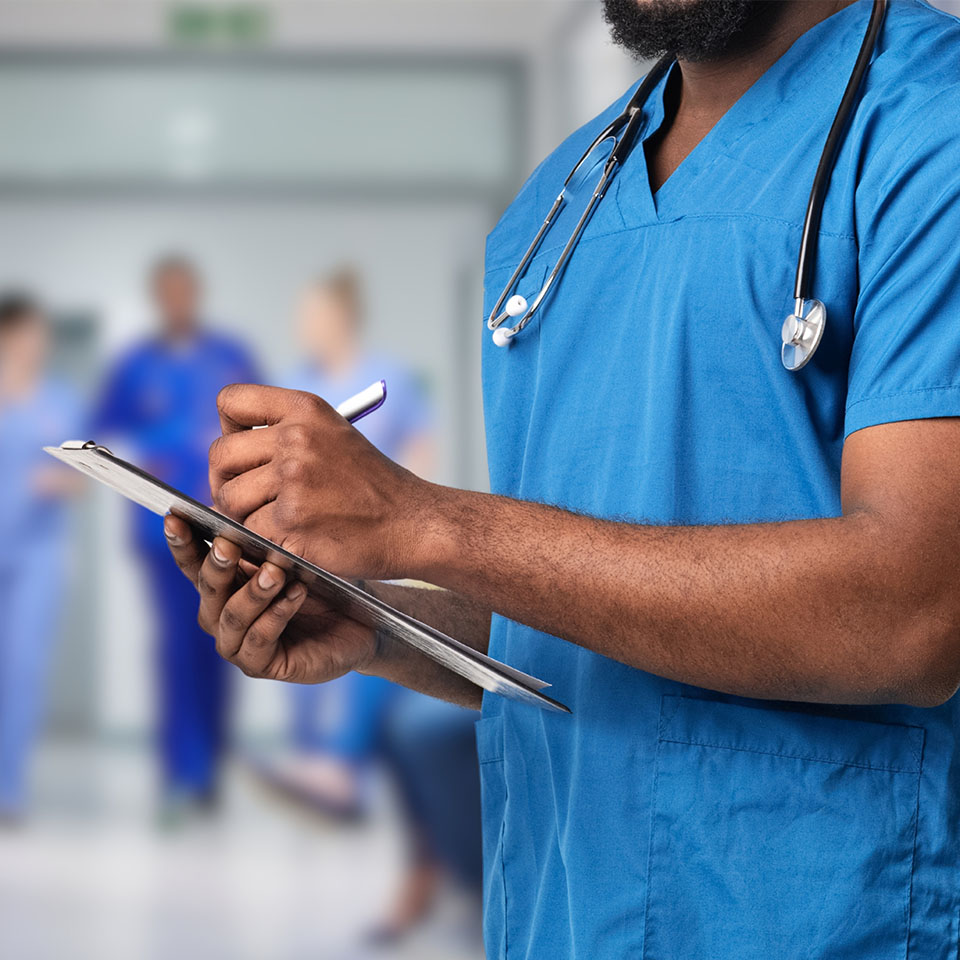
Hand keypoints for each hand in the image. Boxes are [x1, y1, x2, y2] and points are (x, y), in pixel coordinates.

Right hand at [163, 515, 377, 682]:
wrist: (361, 625)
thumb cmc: (324, 586)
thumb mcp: (293, 555)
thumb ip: (262, 540)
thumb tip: (238, 503)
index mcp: (223, 585)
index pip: (193, 562)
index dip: (182, 541)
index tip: (174, 517)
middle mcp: (221, 615)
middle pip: (207, 588)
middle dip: (217, 565)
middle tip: (228, 544)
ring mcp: (238, 643)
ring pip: (233, 615)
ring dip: (253, 591)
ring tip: (275, 571)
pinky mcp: (262, 664)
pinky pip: (260, 638)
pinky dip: (277, 614)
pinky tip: (295, 593)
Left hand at [208, 384, 433, 579]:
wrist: (414, 524)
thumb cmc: (373, 487)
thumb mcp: (334, 437)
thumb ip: (285, 434)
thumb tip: (226, 454)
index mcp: (306, 410)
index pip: (231, 401)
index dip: (228, 429)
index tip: (246, 453)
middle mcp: (297, 439)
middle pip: (220, 454)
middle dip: (225, 481)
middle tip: (246, 499)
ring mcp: (294, 480)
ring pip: (228, 498)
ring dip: (243, 516)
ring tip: (276, 522)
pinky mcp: (292, 522)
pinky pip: (248, 532)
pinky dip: (264, 542)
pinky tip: (292, 540)